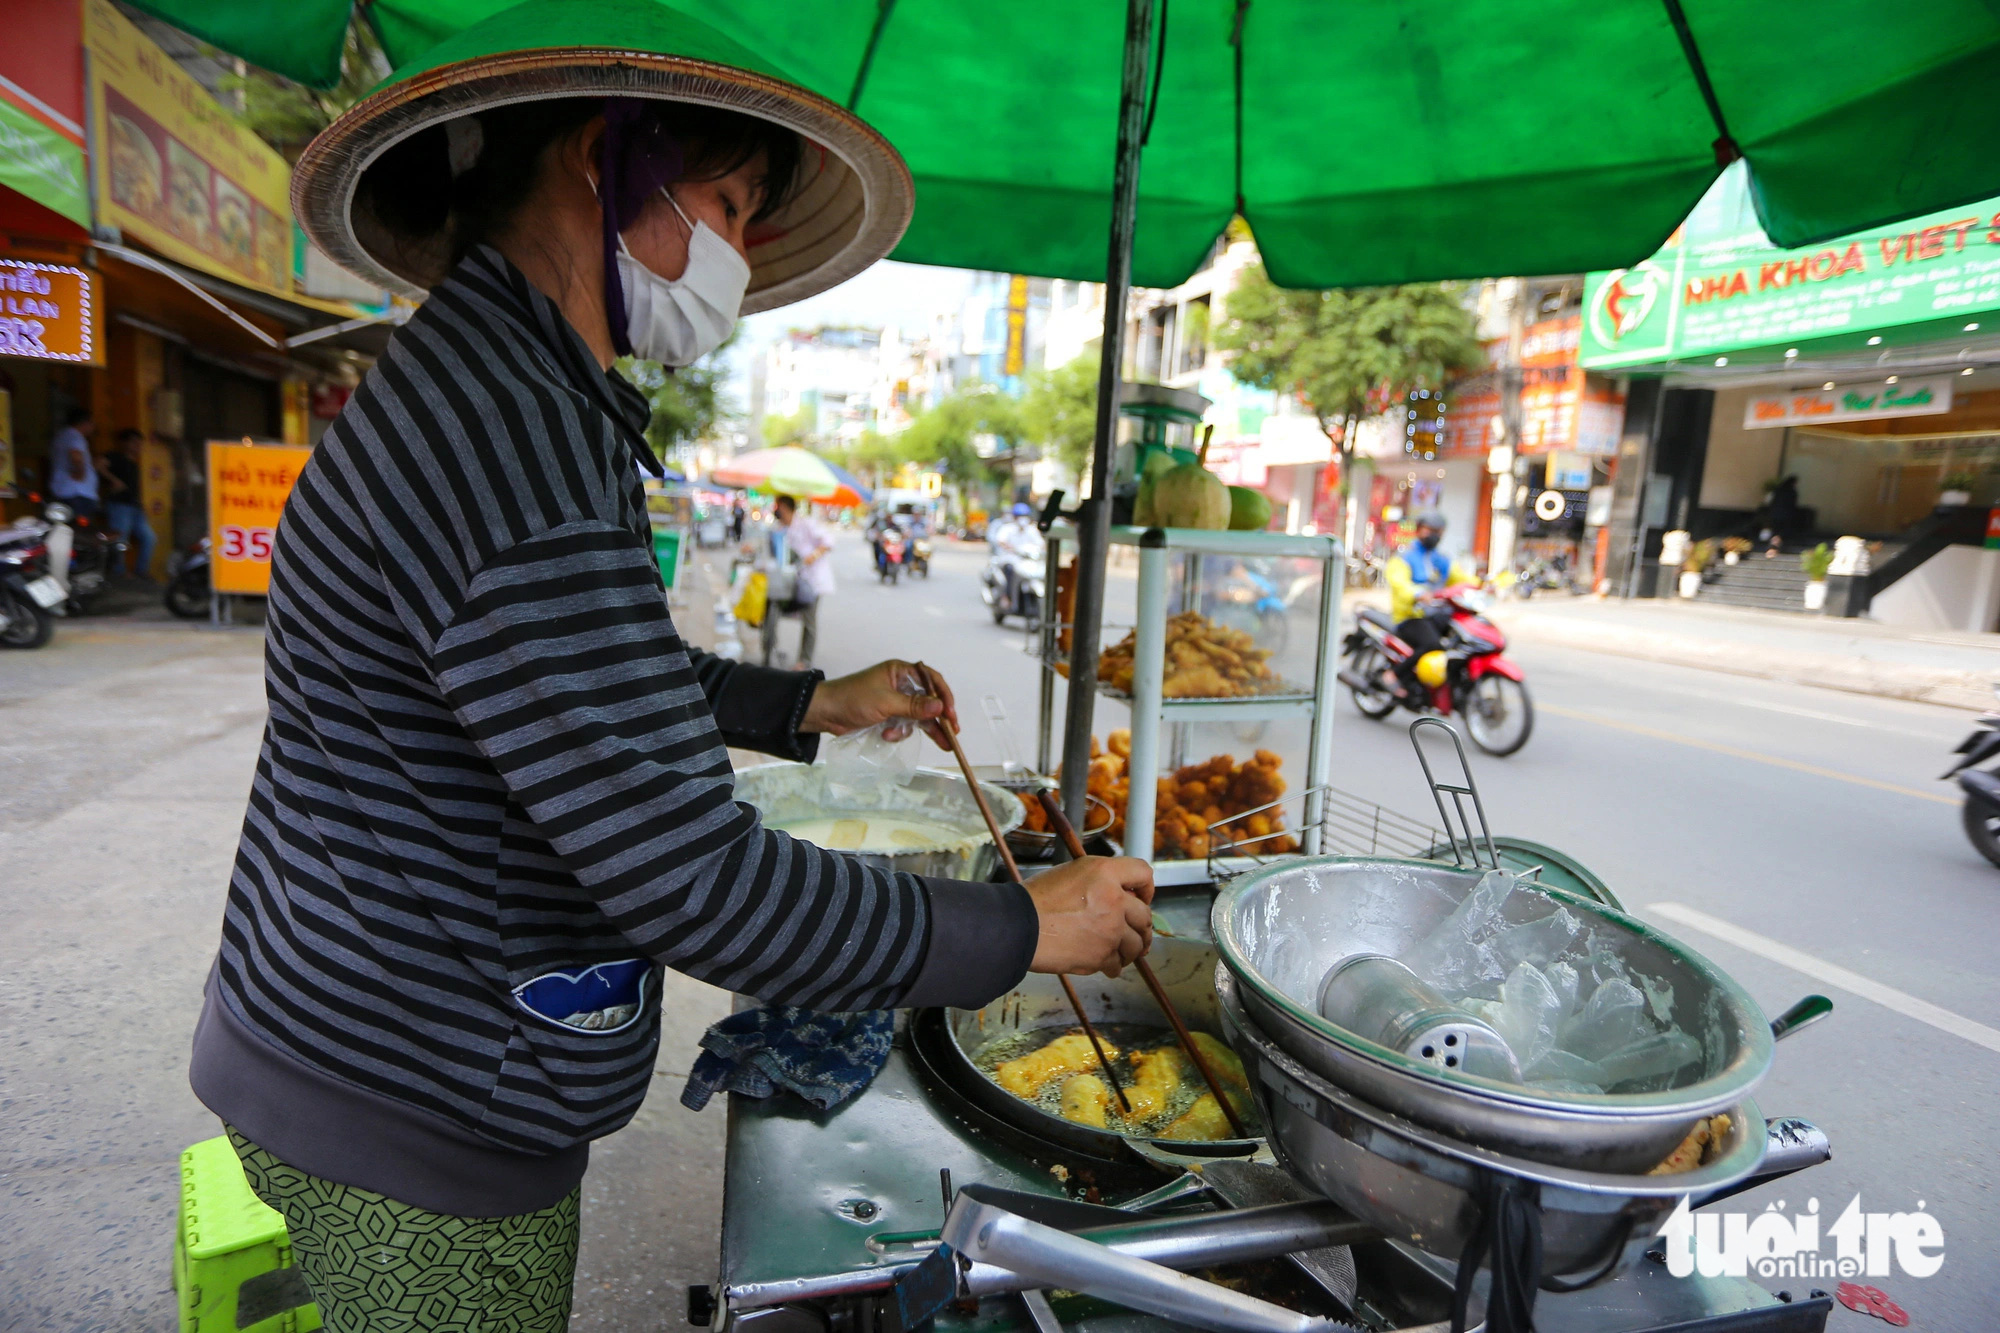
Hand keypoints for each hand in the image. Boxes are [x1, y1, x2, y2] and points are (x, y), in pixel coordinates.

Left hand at [802, 659, 958, 748]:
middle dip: (940, 718)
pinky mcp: (888, 716)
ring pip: (919, 716)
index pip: (931, 680)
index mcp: (900, 672)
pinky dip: (899, 733)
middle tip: (953, 732)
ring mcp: (895, 701)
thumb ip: (914, 706)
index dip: (944, 696)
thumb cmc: (853, 699)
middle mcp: (901, 684)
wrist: (825, 713)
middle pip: (929, 701)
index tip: (951, 713)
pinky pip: (904, 725)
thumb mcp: (886, 702)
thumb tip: (940, 707)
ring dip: (924, 729)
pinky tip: (887, 736)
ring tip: (943, 744)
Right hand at [1025, 856, 1154, 977]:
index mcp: (1105, 872)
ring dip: (1131, 949)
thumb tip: (1121, 896)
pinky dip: (1113, 965)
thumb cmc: (1036, 899)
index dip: (1146, 887)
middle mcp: (1114, 899)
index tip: (1143, 898)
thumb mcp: (1071, 873)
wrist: (1018, 927)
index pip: (1143, 873)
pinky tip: (1105, 963)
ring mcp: (1111, 929)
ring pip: (1137, 944)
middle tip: (1135, 932)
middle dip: (1141, 926)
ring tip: (1122, 951)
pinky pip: (1118, 963)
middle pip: (1145, 915)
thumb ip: (1100, 881)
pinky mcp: (1103, 955)